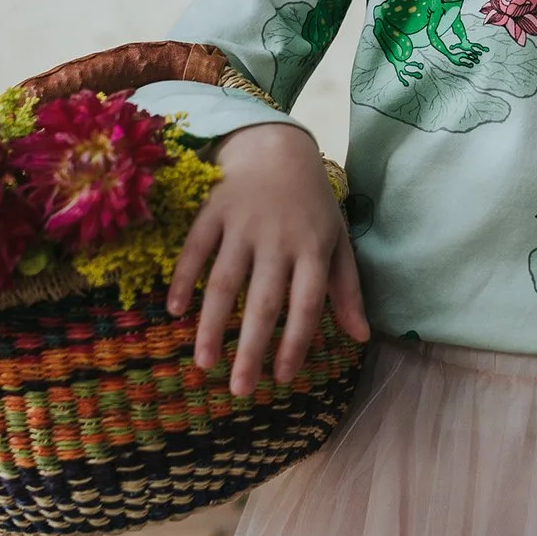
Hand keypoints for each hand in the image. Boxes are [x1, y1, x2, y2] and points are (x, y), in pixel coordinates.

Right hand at [162, 122, 370, 397]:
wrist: (276, 144)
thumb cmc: (311, 202)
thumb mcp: (337, 240)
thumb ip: (347, 289)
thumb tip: (361, 337)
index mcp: (312, 250)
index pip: (306, 305)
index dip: (295, 343)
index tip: (281, 379)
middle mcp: (278, 241)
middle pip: (263, 302)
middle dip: (251, 349)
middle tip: (240, 390)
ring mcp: (243, 224)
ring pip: (224, 282)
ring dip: (212, 325)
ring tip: (203, 363)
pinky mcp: (213, 210)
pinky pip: (195, 248)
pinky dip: (183, 278)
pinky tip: (174, 311)